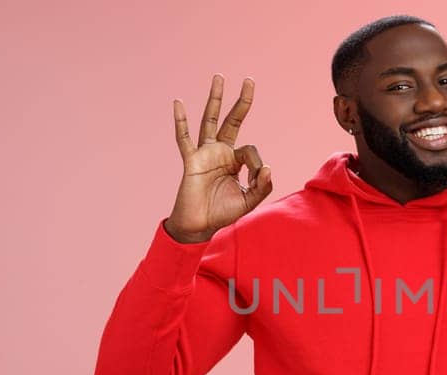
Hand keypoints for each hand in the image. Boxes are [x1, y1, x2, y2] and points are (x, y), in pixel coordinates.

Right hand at [165, 74, 273, 243]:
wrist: (200, 226)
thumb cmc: (222, 213)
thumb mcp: (249, 200)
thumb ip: (262, 186)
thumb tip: (268, 167)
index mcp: (235, 160)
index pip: (251, 151)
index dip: (257, 165)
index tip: (257, 180)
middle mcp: (220, 152)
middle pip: (232, 120)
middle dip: (241, 101)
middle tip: (249, 80)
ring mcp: (205, 153)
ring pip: (210, 120)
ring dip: (215, 99)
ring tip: (219, 77)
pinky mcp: (191, 160)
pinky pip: (184, 138)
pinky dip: (181, 121)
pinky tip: (178, 103)